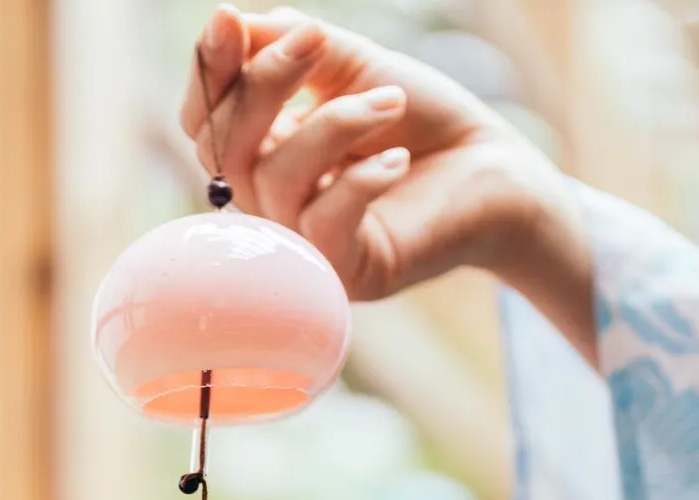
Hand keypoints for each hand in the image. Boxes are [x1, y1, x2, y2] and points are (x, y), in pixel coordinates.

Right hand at [180, 5, 594, 362]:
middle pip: (223, 153)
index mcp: (262, 157)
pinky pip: (324, 222)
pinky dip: (361, 179)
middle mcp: (272, 208)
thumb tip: (224, 23)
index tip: (229, 23)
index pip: (204, 125)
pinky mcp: (345, 275)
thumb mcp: (353, 67)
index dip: (208, 75)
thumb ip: (290, 44)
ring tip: (393, 102)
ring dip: (335, 124)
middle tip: (317, 40)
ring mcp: (305, 247)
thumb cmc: (421, 119)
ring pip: (276, 181)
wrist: (495, 169)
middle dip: (264, 85)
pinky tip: (398, 160)